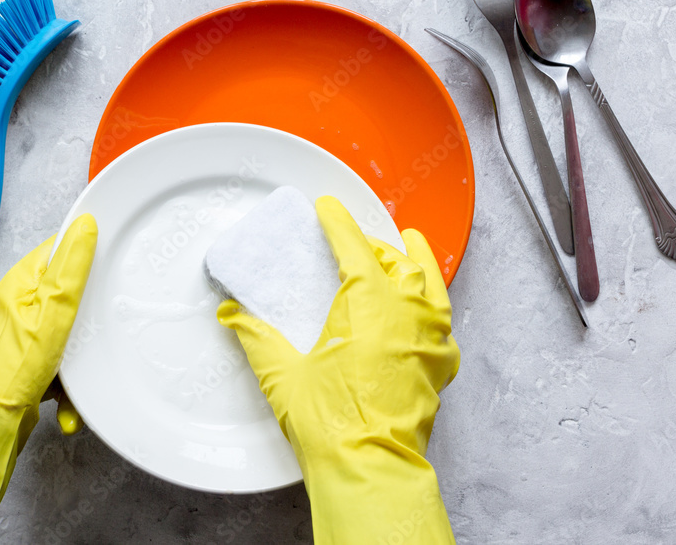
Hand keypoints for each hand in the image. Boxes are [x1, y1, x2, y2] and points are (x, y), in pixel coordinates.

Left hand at [0, 215, 96, 544]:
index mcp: (24, 281)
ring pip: (74, 332)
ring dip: (84, 359)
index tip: (117, 263)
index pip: (63, 249)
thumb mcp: (51, 310)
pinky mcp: (34, 365)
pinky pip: (65, 364)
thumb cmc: (11, 367)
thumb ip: (70, 269)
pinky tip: (69, 403)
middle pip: (74, 295)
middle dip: (94, 318)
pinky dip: (71, 385)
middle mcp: (24, 304)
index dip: (91, 255)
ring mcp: (29, 335)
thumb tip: (85, 227)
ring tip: (82, 374)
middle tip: (106, 325)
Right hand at [218, 197, 458, 543]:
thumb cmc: (332, 424)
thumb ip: (255, 337)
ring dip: (415, 263)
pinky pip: (443, 321)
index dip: (339, 222)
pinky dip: (433, 306)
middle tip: (355, 240)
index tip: (329, 208)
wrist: (369, 467)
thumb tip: (232, 315)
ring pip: (430, 283)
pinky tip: (426, 308)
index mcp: (369, 302)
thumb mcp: (282, 374)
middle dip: (374, 244)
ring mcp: (429, 338)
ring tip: (409, 246)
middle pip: (396, 260)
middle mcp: (407, 312)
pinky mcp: (439, 365)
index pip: (353, 246)